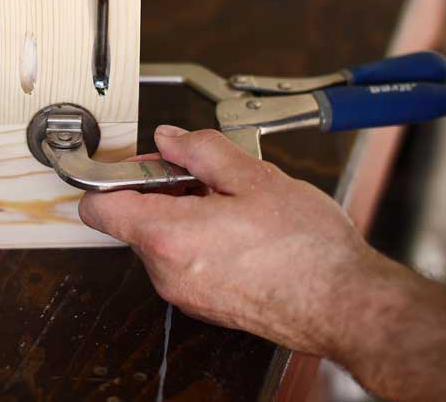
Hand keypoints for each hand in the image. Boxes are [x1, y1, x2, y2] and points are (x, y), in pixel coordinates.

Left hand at [79, 126, 379, 354]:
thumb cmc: (307, 250)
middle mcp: (166, 272)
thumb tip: (170, 139)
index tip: (145, 163)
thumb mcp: (254, 178)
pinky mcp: (206, 305)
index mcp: (168, 236)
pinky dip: (201, 241)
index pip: (99, 207)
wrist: (346, 306)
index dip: (116, 176)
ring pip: (164, 241)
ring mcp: (185, 294)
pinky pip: (185, 263)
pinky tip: (243, 230)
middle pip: (135, 220)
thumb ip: (201, 151)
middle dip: (164, 190)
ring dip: (187, 214)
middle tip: (207, 176)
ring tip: (235, 204)